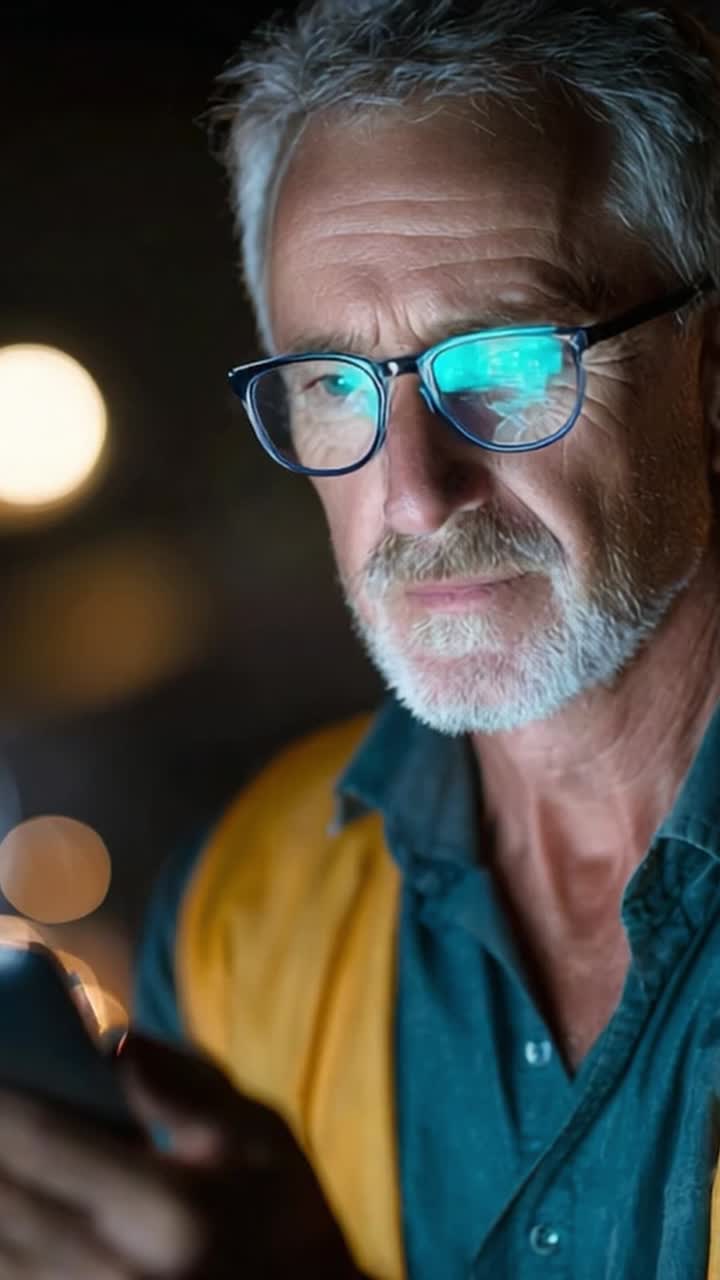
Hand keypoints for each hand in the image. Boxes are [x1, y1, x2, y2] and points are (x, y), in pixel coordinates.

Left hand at [0, 1033, 363, 1277]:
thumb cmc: (284, 1217)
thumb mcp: (259, 1136)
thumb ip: (187, 1085)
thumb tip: (110, 1041)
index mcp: (169, 1210)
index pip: (42, 1141)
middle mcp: (118, 1271)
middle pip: (4, 1200)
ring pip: (0, 1254)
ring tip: (3, 1148)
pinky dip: (5, 1244)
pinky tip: (14, 1204)